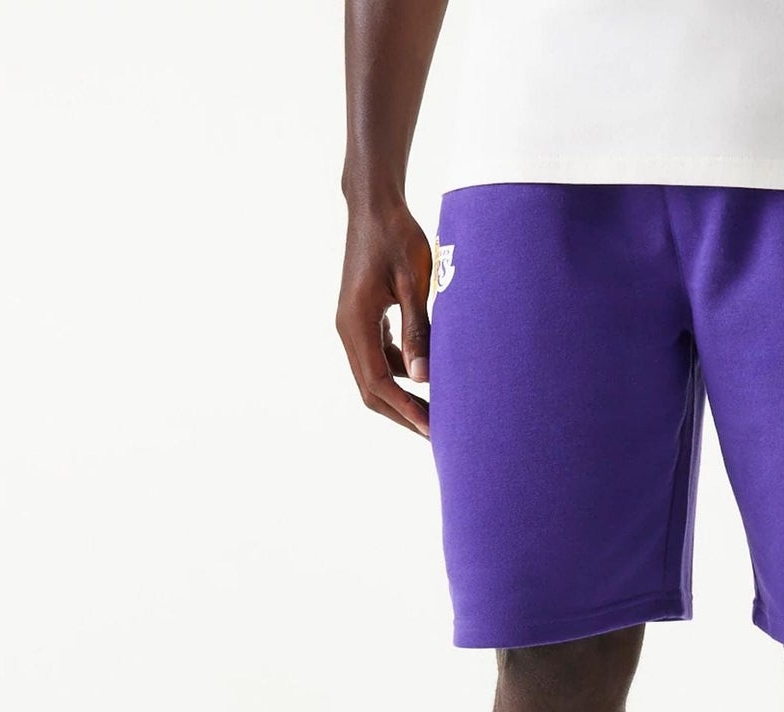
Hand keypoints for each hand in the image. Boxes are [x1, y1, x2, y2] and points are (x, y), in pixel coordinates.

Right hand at [336, 203, 432, 436]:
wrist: (375, 206)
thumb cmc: (397, 237)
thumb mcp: (414, 282)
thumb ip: (418, 329)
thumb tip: (424, 376)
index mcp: (356, 322)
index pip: (379, 383)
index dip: (406, 409)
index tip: (432, 429)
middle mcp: (348, 329)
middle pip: (371, 389)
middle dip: (402, 413)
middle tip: (436, 432)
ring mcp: (352, 325)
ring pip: (374, 376)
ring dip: (401, 397)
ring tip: (436, 409)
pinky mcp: (362, 319)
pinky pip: (378, 358)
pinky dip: (399, 374)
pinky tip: (426, 376)